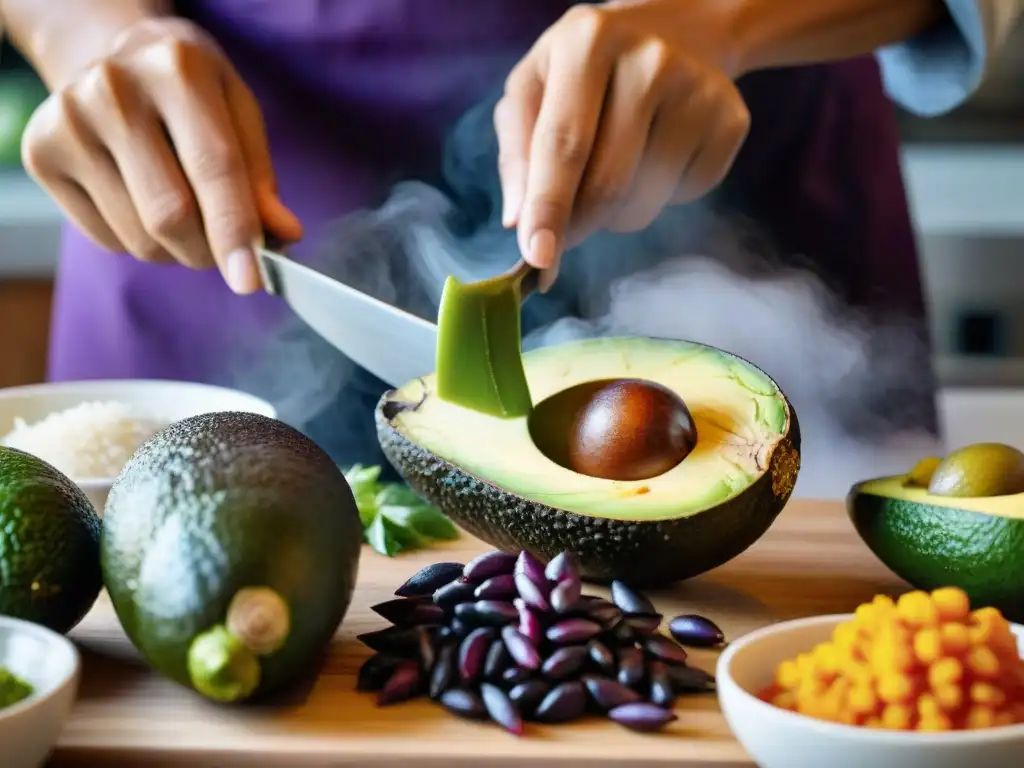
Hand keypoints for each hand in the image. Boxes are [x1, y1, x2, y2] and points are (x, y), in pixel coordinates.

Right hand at [21, 18, 301, 293]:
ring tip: (182, 210)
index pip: (213, 168)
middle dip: (209, 251)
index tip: (250, 281)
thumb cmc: (193, 94)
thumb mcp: (239, 115)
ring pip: (140, 238)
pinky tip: (140, 200)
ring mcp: (68, 122)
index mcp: (177, 70)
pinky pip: (108, 240)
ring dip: (176, 250)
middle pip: (170, 214)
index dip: (234, 231)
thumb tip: (282, 237)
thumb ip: (260, 179)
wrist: (117, 59)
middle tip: (225, 250)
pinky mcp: (41, 154)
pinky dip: (138, 241)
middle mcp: (114, 91)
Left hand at [495, 0, 750, 288]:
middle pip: (608, 184)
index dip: (549, 207)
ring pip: (645, 201)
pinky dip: (662, 197)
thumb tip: (518, 223)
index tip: (539, 258)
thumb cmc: (584, 71)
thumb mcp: (534, 88)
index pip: (563, 143)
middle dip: (580, 225)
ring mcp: (697, 89)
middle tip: (566, 232)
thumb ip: (517, 154)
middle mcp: (648, 60)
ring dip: (618, 215)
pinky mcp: (730, 120)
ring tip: (614, 171)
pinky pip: (684, 196)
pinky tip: (657, 155)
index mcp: (586, 42)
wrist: (678, 30)